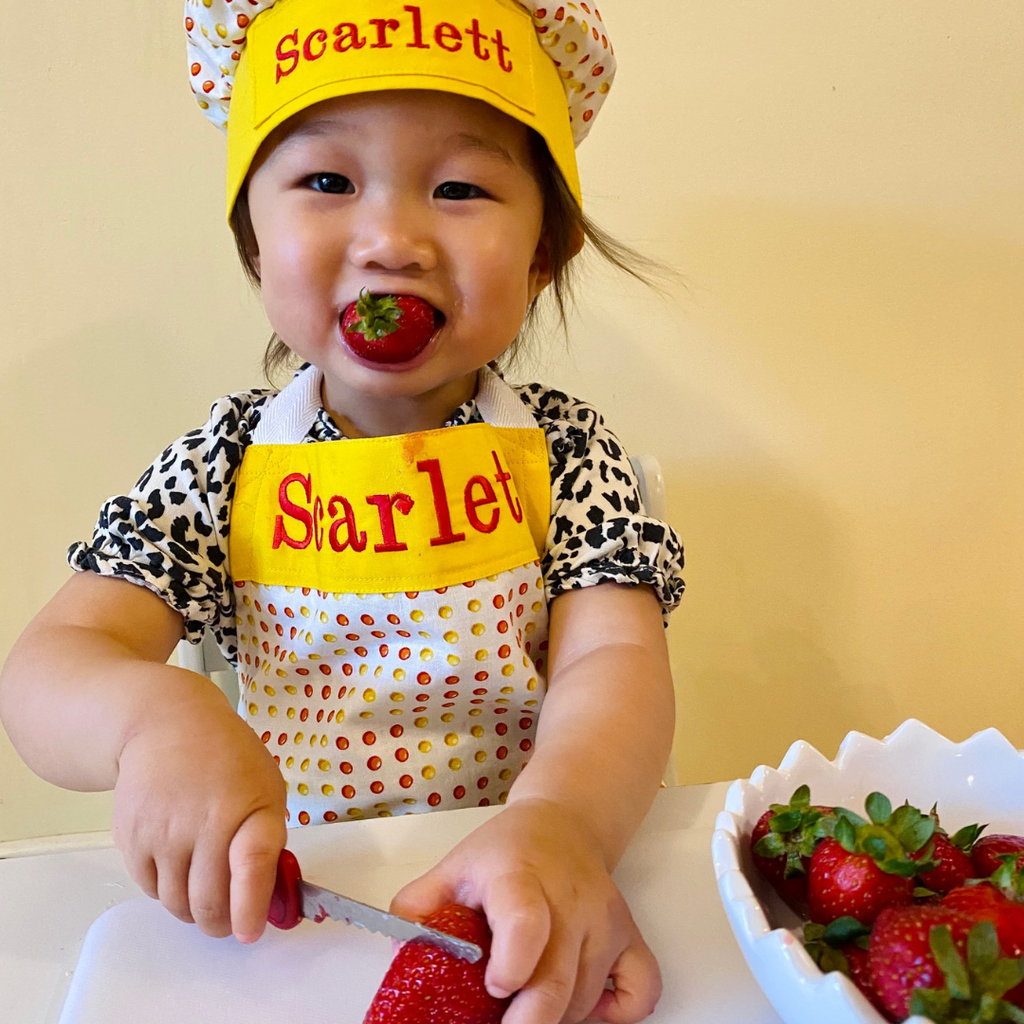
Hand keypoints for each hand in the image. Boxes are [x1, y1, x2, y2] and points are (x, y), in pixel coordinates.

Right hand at [111, 669, 286, 942]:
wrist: (165, 723)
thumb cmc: (226, 756)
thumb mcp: (266, 786)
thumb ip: (269, 839)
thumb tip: (271, 896)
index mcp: (246, 806)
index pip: (251, 864)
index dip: (251, 906)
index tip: (249, 931)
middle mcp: (201, 822)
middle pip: (207, 902)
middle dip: (222, 921)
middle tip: (230, 918)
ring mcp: (161, 833)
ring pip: (176, 904)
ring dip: (193, 909)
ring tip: (205, 888)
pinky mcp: (130, 839)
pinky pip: (150, 889)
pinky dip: (167, 890)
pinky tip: (178, 864)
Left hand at [389, 798, 660, 1023]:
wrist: (565, 823)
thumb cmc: (508, 850)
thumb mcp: (456, 866)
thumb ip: (420, 907)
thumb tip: (397, 948)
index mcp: (521, 877)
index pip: (526, 923)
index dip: (512, 965)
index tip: (494, 985)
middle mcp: (570, 901)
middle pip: (558, 983)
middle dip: (527, 1022)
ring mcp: (605, 922)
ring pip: (586, 999)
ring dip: (553, 1017)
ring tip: (523, 1005)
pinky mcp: (630, 937)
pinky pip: (641, 992)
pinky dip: (615, 1014)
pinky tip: (581, 1006)